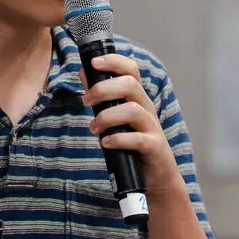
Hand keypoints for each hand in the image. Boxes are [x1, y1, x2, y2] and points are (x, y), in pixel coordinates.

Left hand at [80, 54, 185, 198]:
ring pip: (133, 110)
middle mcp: (146, 108)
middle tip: (86, 101)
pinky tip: (105, 143)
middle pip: (130, 85)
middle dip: (103, 89)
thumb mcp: (114, 116)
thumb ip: (101, 96)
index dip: (114, 62)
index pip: (131, 70)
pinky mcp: (154, 147)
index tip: (93, 63)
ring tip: (93, 127)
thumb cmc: (131, 144)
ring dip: (107, 117)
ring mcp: (152, 127)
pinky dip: (118, 139)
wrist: (155, 176)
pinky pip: (138, 139)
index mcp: (137, 98)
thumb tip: (83, 72)